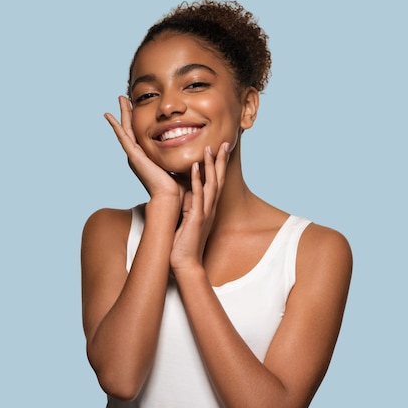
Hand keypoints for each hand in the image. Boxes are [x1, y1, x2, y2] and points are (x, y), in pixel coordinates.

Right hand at [105, 96, 183, 201]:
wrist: (170, 198)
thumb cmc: (177, 187)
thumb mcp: (177, 165)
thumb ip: (180, 155)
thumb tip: (193, 146)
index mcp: (147, 157)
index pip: (141, 134)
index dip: (139, 119)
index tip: (138, 106)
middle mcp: (138, 155)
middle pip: (131, 128)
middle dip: (128, 112)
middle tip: (124, 98)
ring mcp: (134, 155)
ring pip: (125, 129)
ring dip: (122, 113)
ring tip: (119, 99)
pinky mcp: (133, 156)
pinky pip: (122, 137)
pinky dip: (115, 126)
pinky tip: (109, 116)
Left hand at [170, 142, 229, 270]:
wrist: (185, 264)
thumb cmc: (184, 244)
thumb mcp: (188, 220)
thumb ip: (189, 206)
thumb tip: (186, 193)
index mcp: (208, 208)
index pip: (216, 183)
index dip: (218, 166)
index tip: (219, 150)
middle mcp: (210, 208)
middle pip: (218, 180)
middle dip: (220, 161)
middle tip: (223, 143)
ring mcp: (205, 213)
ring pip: (211, 184)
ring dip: (211, 166)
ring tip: (209, 148)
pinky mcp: (197, 218)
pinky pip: (198, 196)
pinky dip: (198, 180)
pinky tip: (196, 167)